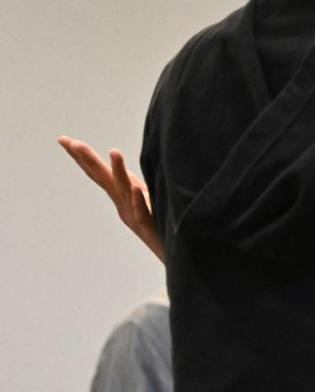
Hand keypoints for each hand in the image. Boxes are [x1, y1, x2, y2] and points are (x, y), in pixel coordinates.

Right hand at [57, 136, 165, 262]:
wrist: (174, 252)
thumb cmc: (160, 224)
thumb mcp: (145, 200)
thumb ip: (133, 186)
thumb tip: (123, 170)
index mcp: (120, 196)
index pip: (98, 173)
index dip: (82, 157)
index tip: (63, 139)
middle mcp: (123, 205)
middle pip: (102, 179)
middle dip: (86, 160)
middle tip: (71, 142)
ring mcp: (134, 216)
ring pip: (123, 192)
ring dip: (118, 172)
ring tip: (114, 152)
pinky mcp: (150, 227)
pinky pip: (143, 212)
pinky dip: (138, 200)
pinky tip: (136, 188)